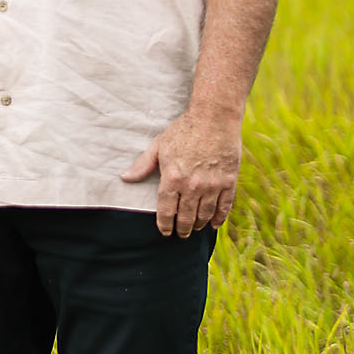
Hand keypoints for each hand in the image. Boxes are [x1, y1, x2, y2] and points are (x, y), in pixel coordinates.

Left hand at [120, 107, 242, 237]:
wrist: (214, 118)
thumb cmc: (183, 130)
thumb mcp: (159, 145)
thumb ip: (143, 165)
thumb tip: (124, 178)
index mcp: (173, 178)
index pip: (166, 210)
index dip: (164, 225)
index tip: (164, 232)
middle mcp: (192, 186)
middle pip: (186, 217)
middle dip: (181, 229)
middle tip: (180, 234)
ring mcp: (212, 185)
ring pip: (204, 215)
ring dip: (198, 225)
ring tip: (194, 228)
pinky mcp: (228, 181)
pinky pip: (224, 206)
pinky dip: (219, 218)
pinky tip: (214, 224)